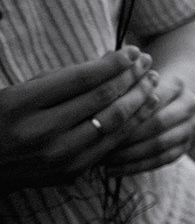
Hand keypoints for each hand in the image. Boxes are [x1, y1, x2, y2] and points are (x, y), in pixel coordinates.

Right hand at [0, 47, 157, 191]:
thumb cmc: (4, 118)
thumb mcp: (21, 91)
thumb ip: (64, 78)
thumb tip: (113, 60)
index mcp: (21, 104)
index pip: (81, 79)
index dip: (113, 63)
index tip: (133, 51)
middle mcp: (39, 132)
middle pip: (102, 99)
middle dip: (131, 77)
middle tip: (148, 62)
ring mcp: (56, 156)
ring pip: (112, 122)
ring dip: (138, 98)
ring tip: (152, 81)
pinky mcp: (69, 173)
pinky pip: (110, 144)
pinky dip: (132, 123)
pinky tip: (145, 107)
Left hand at [103, 73, 194, 175]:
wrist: (167, 97)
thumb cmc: (140, 88)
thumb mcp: (134, 81)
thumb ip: (122, 89)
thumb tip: (98, 105)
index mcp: (179, 84)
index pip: (151, 100)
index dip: (126, 112)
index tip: (99, 122)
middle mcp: (191, 105)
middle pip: (158, 123)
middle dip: (127, 137)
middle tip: (99, 146)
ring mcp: (191, 127)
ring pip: (159, 145)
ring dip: (129, 155)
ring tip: (103, 161)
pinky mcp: (185, 147)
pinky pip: (160, 161)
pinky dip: (135, 167)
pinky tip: (113, 171)